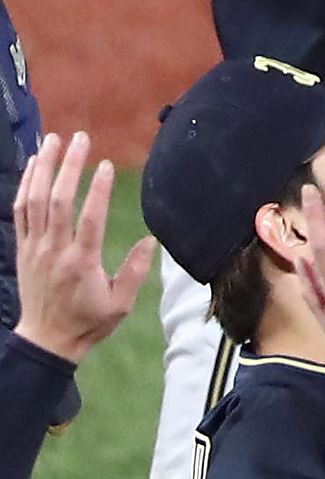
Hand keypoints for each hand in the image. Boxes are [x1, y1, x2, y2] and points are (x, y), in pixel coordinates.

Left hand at [10, 133, 153, 364]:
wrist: (45, 340)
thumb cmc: (88, 321)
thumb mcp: (120, 303)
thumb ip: (135, 270)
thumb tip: (151, 239)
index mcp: (81, 263)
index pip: (88, 219)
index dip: (97, 190)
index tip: (106, 164)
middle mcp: (54, 251)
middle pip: (57, 201)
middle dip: (68, 166)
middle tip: (80, 138)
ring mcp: (34, 248)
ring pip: (34, 201)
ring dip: (43, 168)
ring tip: (54, 140)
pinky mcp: (23, 249)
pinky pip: (20, 211)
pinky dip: (25, 185)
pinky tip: (34, 165)